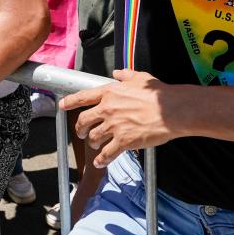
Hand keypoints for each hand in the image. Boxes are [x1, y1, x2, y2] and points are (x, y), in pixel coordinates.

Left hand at [61, 69, 188, 167]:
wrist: (171, 111)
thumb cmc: (157, 93)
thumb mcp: (139, 77)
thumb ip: (125, 75)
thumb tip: (117, 72)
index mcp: (109, 93)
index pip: (82, 97)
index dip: (70, 102)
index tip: (62, 106)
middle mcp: (107, 110)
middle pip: (84, 121)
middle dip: (79, 128)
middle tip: (80, 132)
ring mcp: (114, 127)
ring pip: (93, 138)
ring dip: (92, 142)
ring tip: (94, 145)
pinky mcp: (124, 142)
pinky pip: (107, 154)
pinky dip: (101, 160)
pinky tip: (100, 162)